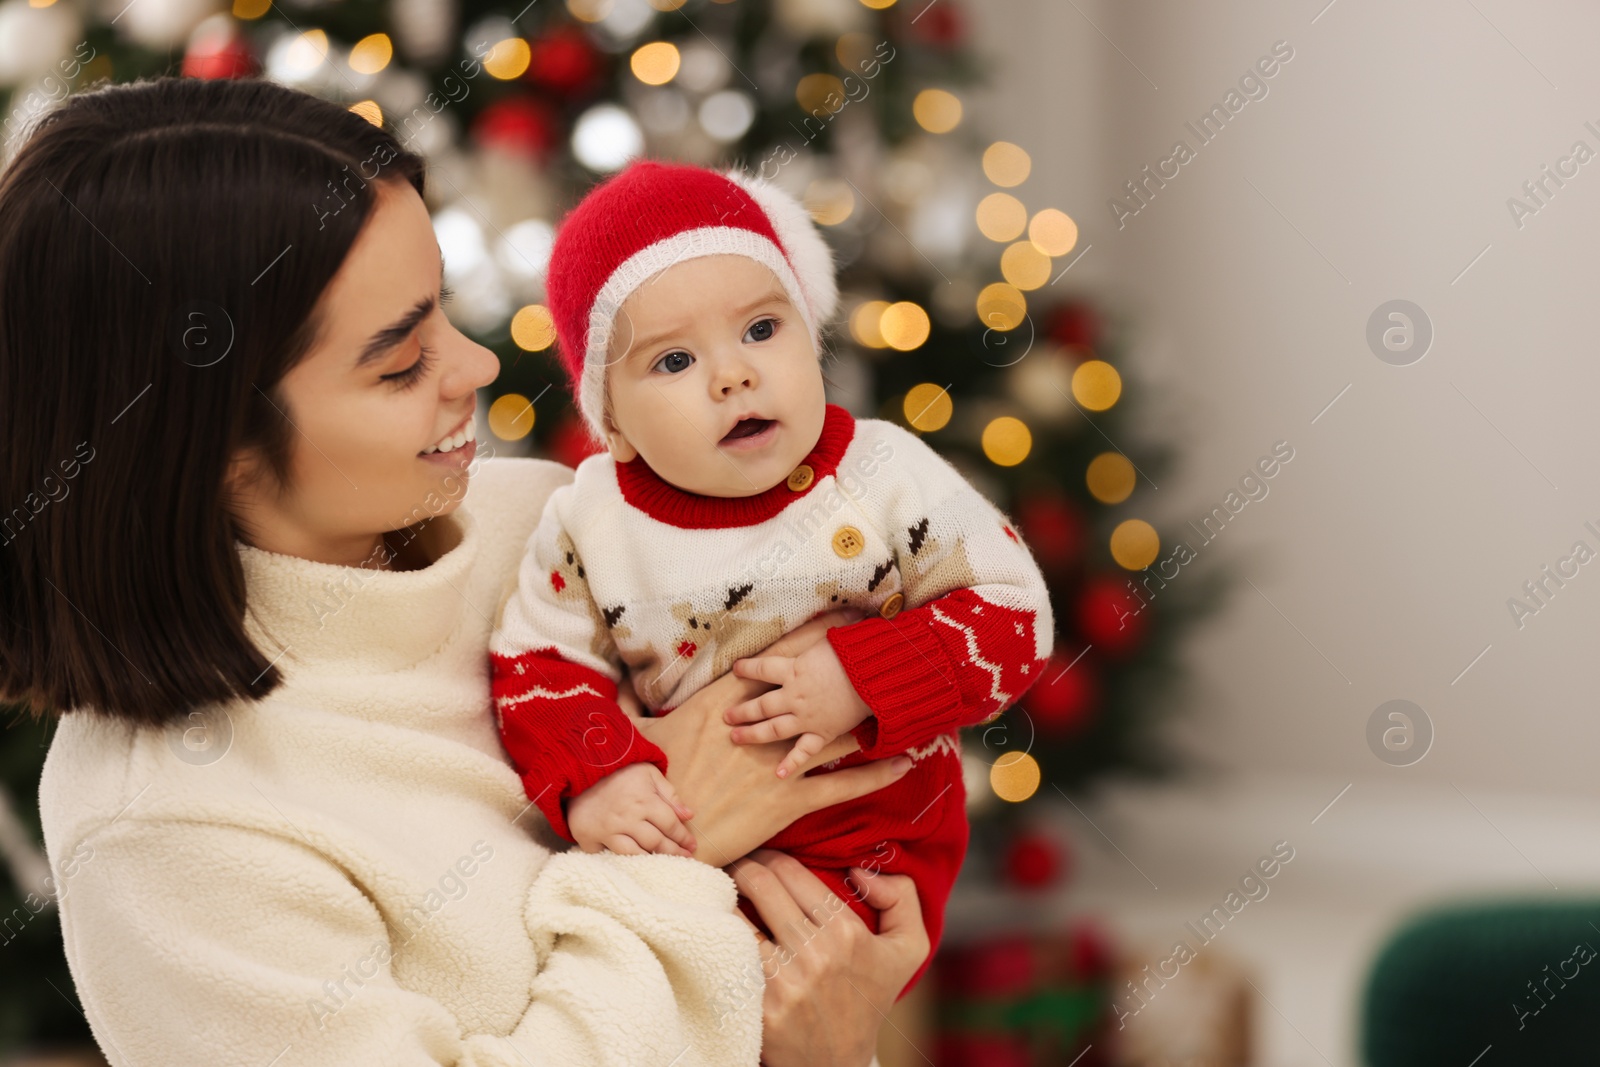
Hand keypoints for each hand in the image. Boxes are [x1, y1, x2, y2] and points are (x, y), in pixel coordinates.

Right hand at [566, 762, 696, 856]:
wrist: (579, 767)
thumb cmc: (619, 770)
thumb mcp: (648, 773)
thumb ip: (669, 795)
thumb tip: (689, 815)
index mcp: (644, 801)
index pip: (670, 825)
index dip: (683, 838)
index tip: (692, 846)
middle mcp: (627, 818)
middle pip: (656, 843)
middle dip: (674, 852)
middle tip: (685, 859)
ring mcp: (606, 830)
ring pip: (634, 854)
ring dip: (651, 860)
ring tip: (663, 864)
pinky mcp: (588, 838)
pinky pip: (607, 856)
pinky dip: (619, 861)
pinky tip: (632, 866)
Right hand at [635, 610, 912, 866]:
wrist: (662, 836)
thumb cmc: (650, 788)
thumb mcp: (643, 742)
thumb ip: (637, 714)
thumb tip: (620, 693)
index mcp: (725, 708)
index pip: (772, 665)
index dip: (803, 642)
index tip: (831, 620)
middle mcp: (760, 728)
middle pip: (811, 690)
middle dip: (846, 670)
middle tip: (880, 648)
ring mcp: (779, 762)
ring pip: (835, 733)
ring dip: (870, 719)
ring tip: (903, 701)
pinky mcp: (791, 798)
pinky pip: (843, 784)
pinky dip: (875, 774)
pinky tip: (904, 764)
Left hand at [726, 641, 871, 778]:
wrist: (874, 677)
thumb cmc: (855, 652)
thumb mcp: (830, 637)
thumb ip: (815, 636)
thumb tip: (814, 620)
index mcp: (794, 670)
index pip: (762, 668)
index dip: (747, 668)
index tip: (736, 669)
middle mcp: (794, 696)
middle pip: (761, 705)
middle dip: (742, 711)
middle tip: (726, 716)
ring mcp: (806, 717)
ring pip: (773, 729)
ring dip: (753, 734)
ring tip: (736, 737)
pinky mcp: (823, 732)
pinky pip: (803, 751)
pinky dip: (791, 763)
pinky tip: (778, 774)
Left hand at [730, 849, 929, 1066]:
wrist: (837, 1063)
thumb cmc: (868, 999)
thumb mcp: (908, 949)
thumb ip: (902, 897)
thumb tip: (859, 870)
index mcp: (846, 933)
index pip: (792, 871)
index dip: (770, 855)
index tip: (761, 855)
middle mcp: (814, 954)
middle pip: (760, 883)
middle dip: (743, 865)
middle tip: (736, 863)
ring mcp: (783, 982)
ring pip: (735, 913)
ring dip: (723, 894)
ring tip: (720, 889)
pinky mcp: (756, 1005)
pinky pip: (726, 951)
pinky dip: (716, 931)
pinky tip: (713, 923)